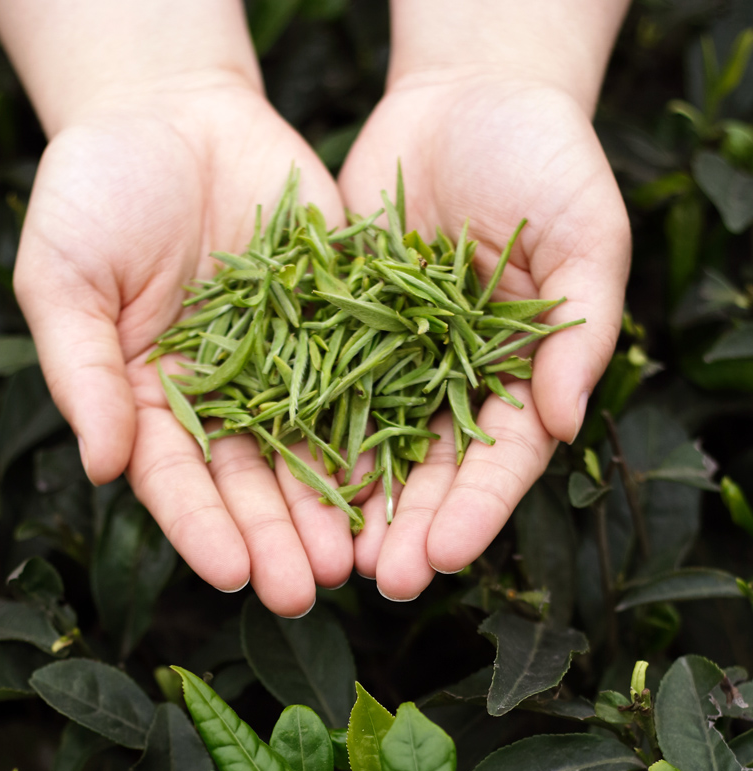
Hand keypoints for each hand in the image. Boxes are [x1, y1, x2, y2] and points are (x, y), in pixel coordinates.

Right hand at [14, 75, 355, 616]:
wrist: (173, 113)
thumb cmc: (95, 192)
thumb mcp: (66, 278)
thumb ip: (83, 373)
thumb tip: (101, 467)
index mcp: (150, 403)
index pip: (177, 482)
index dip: (203, 530)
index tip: (231, 575)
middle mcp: (222, 402)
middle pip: (251, 485)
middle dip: (278, 540)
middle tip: (307, 593)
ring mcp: (283, 371)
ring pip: (311, 453)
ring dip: (332, 510)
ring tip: (357, 560)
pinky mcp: (336, 330)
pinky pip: (361, 387)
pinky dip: (377, 434)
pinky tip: (397, 481)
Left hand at [339, 73, 630, 599]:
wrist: (465, 97)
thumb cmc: (546, 159)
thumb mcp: (584, 235)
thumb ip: (579, 330)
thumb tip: (568, 422)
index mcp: (520, 379)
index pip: (500, 462)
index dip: (474, 512)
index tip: (443, 558)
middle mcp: (453, 385)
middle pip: (429, 473)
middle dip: (405, 529)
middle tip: (378, 582)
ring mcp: (394, 363)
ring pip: (369, 447)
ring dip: (348, 506)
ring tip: (323, 558)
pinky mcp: (339, 330)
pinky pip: (316, 388)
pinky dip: (301, 434)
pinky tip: (279, 481)